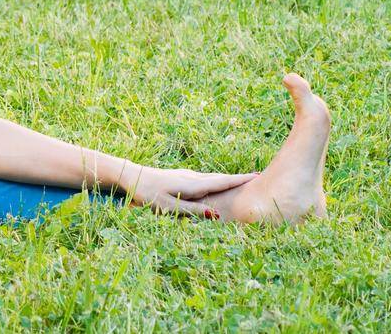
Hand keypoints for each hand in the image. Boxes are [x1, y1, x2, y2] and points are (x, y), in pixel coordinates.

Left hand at [117, 162, 259, 218]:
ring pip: (213, 178)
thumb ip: (193, 211)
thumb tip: (217, 215)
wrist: (130, 177)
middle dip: (240, 179)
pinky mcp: (181, 177)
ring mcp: (186, 175)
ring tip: (245, 181)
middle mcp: (192, 177)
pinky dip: (217, 180)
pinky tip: (219, 183)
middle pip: (221, 178)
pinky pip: (205, 179)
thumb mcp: (170, 207)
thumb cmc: (148, 194)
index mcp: (193, 184)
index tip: (259, 177)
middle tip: (260, 179)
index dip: (241, 180)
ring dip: (229, 179)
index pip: (222, 182)